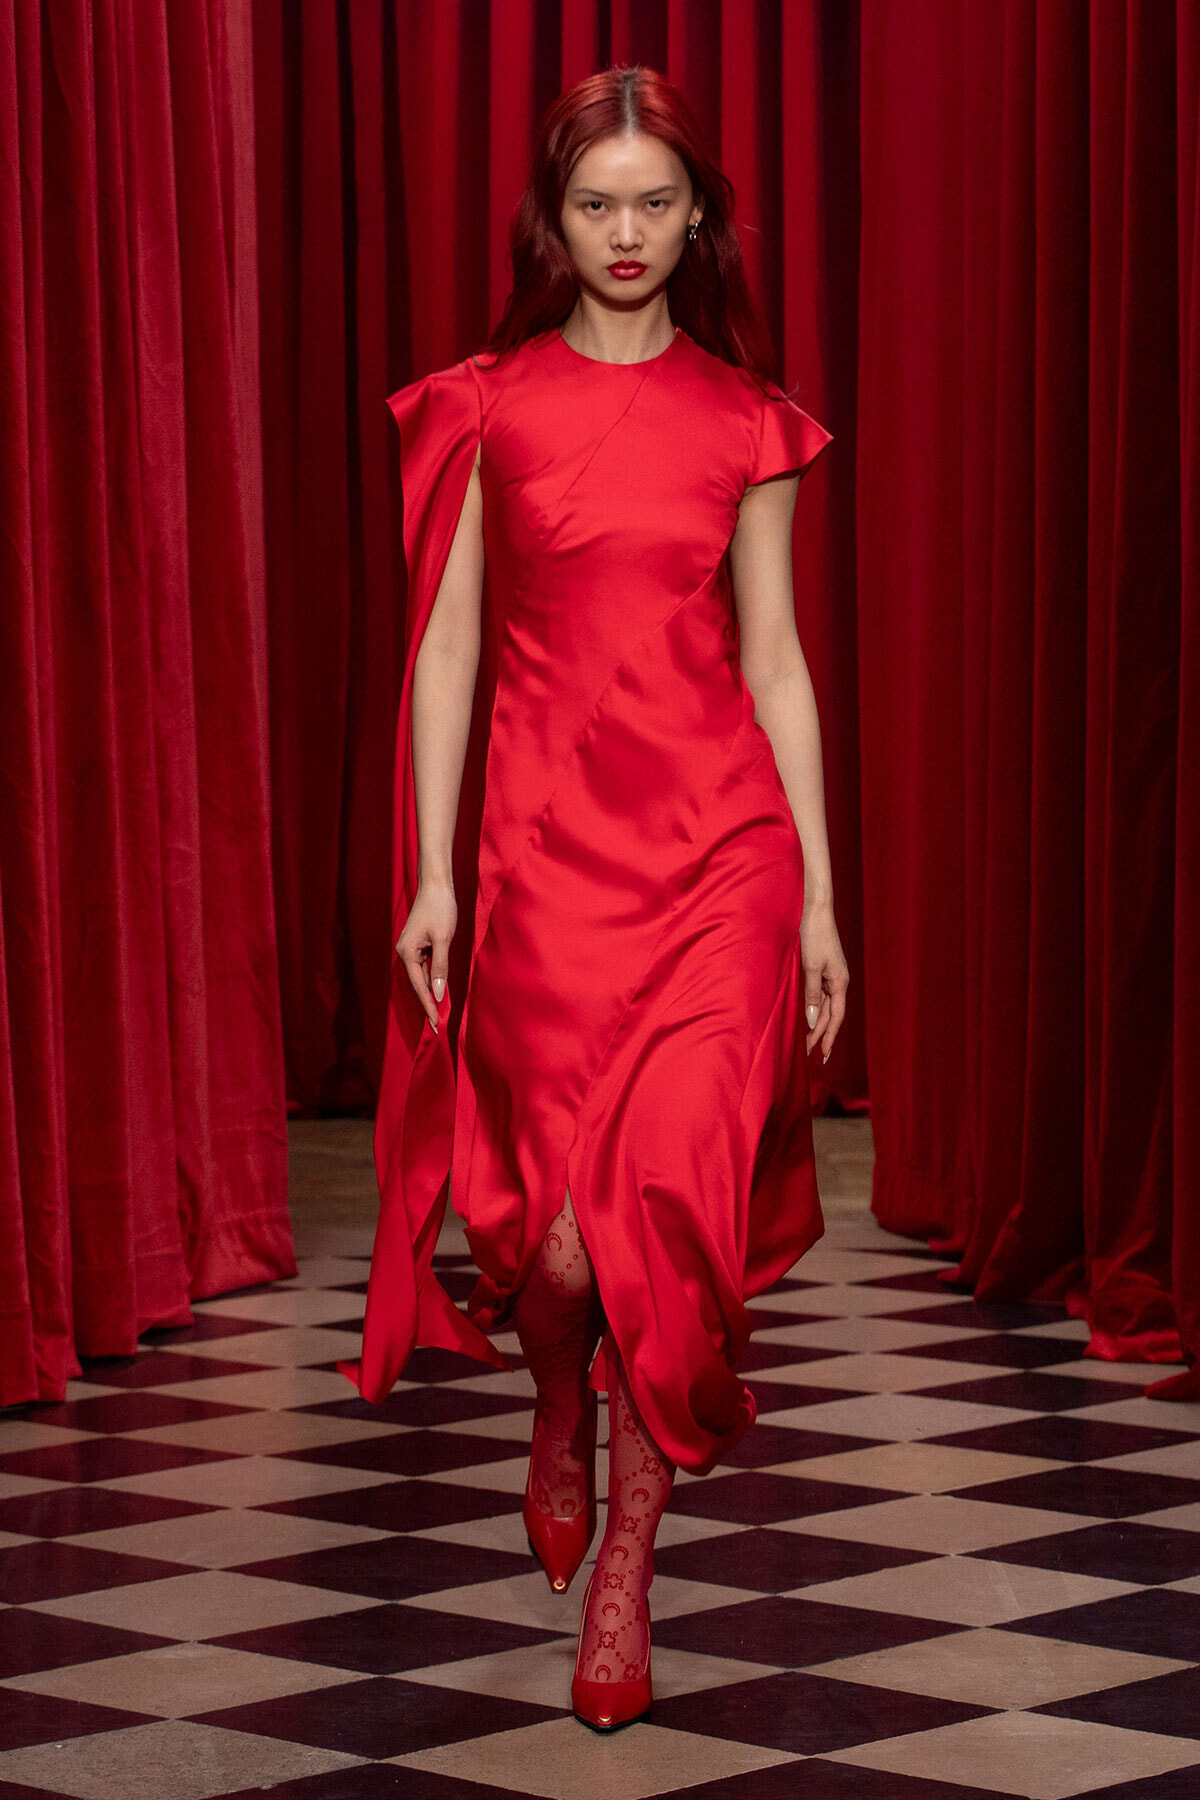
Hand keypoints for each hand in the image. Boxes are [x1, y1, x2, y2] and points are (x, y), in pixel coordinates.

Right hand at [397, 879, 456, 1032]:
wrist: (436, 886)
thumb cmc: (440, 909)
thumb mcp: (443, 939)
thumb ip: (440, 967)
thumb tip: (438, 992)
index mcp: (407, 953)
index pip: (419, 987)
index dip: (428, 1007)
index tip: (435, 1025)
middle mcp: (404, 953)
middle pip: (417, 985)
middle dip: (428, 1005)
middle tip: (437, 1026)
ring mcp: (410, 949)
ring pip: (420, 978)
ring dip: (430, 994)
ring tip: (439, 1013)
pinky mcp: (417, 945)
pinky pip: (424, 968)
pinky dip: (431, 980)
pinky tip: (438, 990)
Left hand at [799, 900, 848, 1063]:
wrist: (814, 909)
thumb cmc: (814, 934)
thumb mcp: (811, 966)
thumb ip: (812, 995)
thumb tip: (814, 1021)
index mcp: (840, 981)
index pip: (836, 1017)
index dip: (828, 1037)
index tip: (822, 1056)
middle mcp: (837, 980)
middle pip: (831, 1015)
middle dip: (821, 1035)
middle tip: (809, 1055)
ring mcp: (830, 974)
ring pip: (825, 1006)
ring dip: (816, 1024)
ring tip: (807, 1042)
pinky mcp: (821, 968)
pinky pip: (819, 995)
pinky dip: (813, 1009)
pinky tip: (806, 1017)